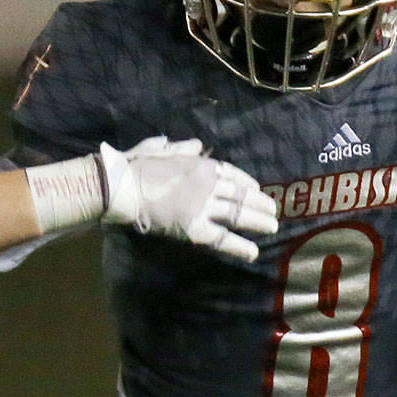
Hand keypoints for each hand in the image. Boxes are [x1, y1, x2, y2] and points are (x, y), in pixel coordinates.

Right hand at [98, 137, 278, 261]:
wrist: (122, 187)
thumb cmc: (136, 166)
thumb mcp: (161, 148)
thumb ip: (182, 148)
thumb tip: (199, 145)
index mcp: (200, 164)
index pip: (232, 173)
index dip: (247, 182)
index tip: (257, 189)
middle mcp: (208, 184)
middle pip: (241, 194)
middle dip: (260, 203)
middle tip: (273, 210)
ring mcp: (203, 206)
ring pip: (238, 214)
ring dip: (258, 221)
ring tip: (273, 227)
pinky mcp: (194, 228)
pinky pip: (222, 238)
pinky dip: (240, 246)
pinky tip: (254, 252)